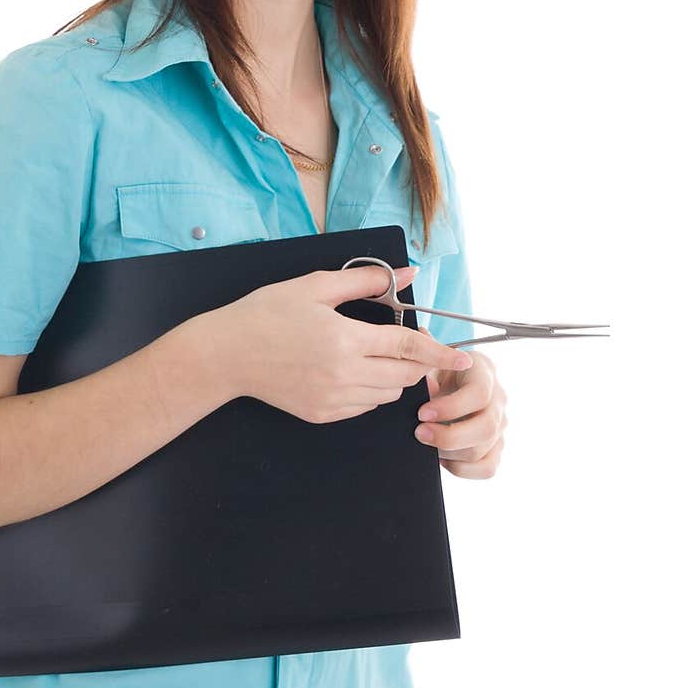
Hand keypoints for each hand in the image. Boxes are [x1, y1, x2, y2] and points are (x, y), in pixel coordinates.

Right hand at [214, 264, 474, 424]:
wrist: (226, 354)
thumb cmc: (266, 314)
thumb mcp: (314, 286)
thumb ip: (365, 281)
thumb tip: (406, 273)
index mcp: (345, 340)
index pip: (407, 348)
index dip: (438, 351)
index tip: (462, 356)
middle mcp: (344, 375)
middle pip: (404, 376)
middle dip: (418, 362)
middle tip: (411, 343)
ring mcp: (332, 400)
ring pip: (386, 395)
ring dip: (394, 377)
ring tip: (376, 354)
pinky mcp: (321, 414)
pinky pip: (363, 407)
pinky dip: (370, 391)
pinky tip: (353, 371)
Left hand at [413, 326, 507, 478]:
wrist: (444, 383)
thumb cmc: (435, 370)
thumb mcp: (429, 358)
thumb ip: (424, 358)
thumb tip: (423, 367)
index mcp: (484, 372)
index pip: (479, 394)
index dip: (451, 407)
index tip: (421, 412)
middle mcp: (498, 399)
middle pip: (486, 427)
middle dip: (449, 435)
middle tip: (419, 433)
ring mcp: (499, 426)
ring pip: (484, 450)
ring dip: (450, 452)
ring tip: (426, 442)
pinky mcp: (495, 448)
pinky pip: (488, 468)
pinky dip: (462, 468)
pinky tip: (443, 457)